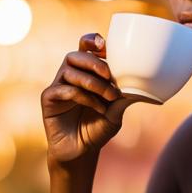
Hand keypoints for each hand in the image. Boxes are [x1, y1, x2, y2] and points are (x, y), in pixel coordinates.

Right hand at [41, 33, 138, 165]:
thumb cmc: (98, 128)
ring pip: (69, 71)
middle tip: (108, 74)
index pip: (84, 47)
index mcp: (85, 72)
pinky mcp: (48, 100)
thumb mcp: (116, 110)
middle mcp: (69, 76)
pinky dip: (83, 97)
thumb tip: (142, 86)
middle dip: (93, 61)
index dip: (92, 41)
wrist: (82, 151)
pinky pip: (63, 89)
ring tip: (109, 96)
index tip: (105, 45)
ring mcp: (57, 87)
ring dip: (92, 82)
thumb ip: (124, 96)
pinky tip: (97, 108)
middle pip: (75, 55)